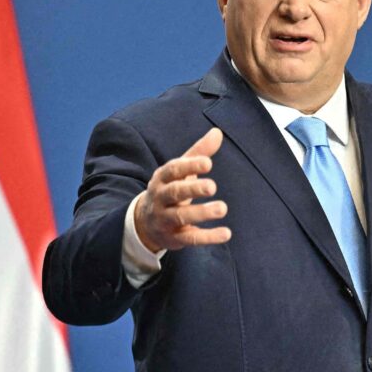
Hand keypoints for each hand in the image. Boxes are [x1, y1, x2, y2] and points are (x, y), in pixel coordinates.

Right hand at [134, 128, 231, 252]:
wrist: (144, 223)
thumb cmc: (170, 190)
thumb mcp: (180, 171)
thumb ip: (199, 153)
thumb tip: (218, 132)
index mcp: (162, 178)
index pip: (173, 170)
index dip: (189, 166)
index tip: (208, 163)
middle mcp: (161, 198)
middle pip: (174, 193)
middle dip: (192, 189)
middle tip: (212, 186)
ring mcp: (165, 219)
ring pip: (181, 216)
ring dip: (201, 213)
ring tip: (222, 208)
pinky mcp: (174, 238)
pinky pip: (190, 238)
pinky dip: (208, 237)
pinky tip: (226, 234)